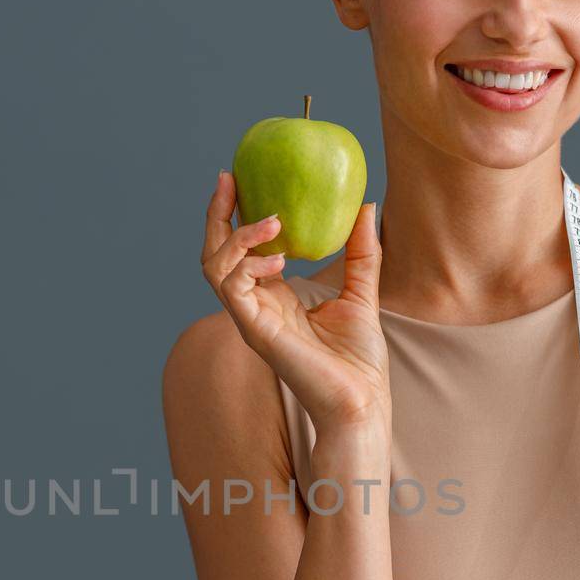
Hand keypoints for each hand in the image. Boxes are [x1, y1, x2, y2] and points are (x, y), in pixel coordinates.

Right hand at [200, 170, 388, 436]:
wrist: (361, 401)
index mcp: (273, 298)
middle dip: (217, 214)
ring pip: (213, 268)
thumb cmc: (359, 360)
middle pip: (214, 253)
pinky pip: (232, 288)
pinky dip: (248, 264)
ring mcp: (251, 319)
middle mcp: (255, 306)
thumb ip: (360, 252)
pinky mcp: (256, 331)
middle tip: (229, 178)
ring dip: (234, 236)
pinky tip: (279, 258)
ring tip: (270, 220)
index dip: (235, 216)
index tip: (240, 178)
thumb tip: (366, 207)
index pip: (239, 251)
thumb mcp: (362, 292)